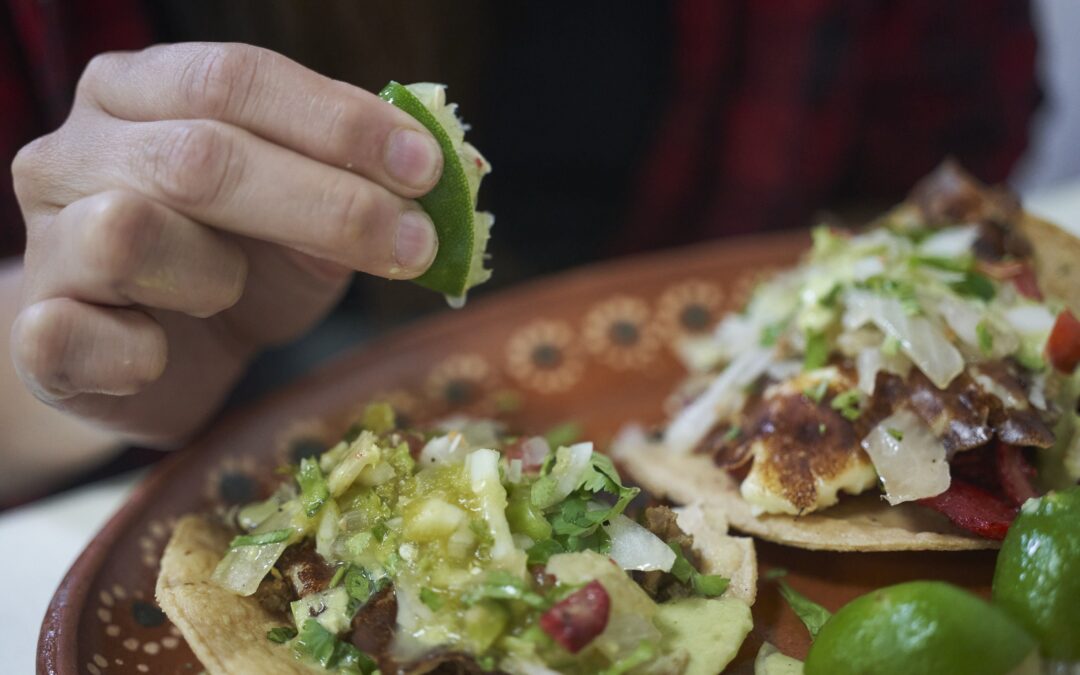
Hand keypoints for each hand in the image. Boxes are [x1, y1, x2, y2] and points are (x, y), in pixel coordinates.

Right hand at [10, 43, 442, 442]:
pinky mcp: (38, 331)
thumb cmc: (237, 263)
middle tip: (413, 242)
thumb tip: (457, 163)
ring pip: (129, 232)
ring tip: (232, 290)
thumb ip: (359, 178)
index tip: (426, 168)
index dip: (338, 122)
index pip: (234, 79)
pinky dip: (137, 353)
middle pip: (200, 156)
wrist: (157, 355)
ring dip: (216, 273)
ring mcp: (47, 239)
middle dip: (326, 204)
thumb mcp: (309, 211)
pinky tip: (162, 352)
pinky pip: (71, 335)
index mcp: (141, 92)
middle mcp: (77, 151)